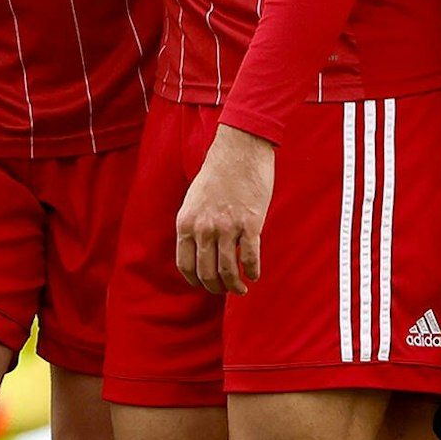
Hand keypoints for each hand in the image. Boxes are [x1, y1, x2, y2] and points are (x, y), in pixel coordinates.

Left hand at [176, 125, 274, 293]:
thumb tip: (199, 251)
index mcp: (186, 223)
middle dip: (217, 287)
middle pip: (207, 273)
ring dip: (235, 286)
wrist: (239, 150)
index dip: (196, 281)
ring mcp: (227, 227)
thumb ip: (194, 225)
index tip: (206, 284)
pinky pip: (251, 258)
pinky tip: (254, 274)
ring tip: (242, 289)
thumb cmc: (218, 173)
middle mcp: (204, 228)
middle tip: (226, 290)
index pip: (186, 265)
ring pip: (228, 271)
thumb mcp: (194, 200)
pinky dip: (253, 271)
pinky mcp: (250, 224)